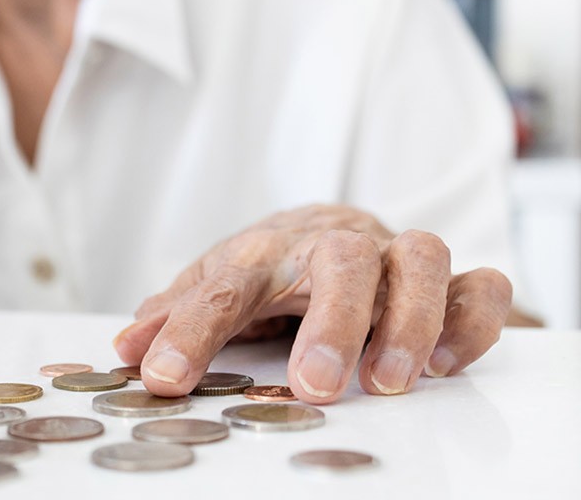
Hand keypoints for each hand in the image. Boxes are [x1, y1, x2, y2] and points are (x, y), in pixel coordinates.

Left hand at [113, 204, 512, 403]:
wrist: (329, 224)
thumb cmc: (270, 263)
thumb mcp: (219, 282)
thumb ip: (179, 314)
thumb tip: (128, 349)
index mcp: (267, 248)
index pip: (225, 282)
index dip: (191, 329)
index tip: (167, 376)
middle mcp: (335, 244)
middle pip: (342, 258)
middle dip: (333, 321)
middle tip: (314, 383)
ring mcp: (394, 256)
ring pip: (420, 259)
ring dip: (408, 319)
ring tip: (388, 382)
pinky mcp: (447, 279)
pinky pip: (480, 286)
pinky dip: (470, 321)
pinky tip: (444, 366)